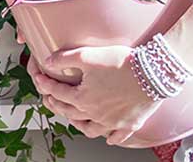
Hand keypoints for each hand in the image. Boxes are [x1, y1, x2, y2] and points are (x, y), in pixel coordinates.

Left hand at [29, 45, 160, 146]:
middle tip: (50, 98)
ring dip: (79, 125)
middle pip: (70, 113)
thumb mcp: (88, 55)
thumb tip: (48, 62)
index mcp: (83, 98)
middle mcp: (95, 114)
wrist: (153, 72)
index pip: (57, 93)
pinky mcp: (129, 125)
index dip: (45, 84)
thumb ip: (65, 58)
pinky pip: (117, 137)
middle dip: (56, 104)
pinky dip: (110, 137)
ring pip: (90, 130)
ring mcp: (112, 122)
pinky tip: (107, 136)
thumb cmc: (123, 63)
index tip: (39, 79)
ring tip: (75, 119)